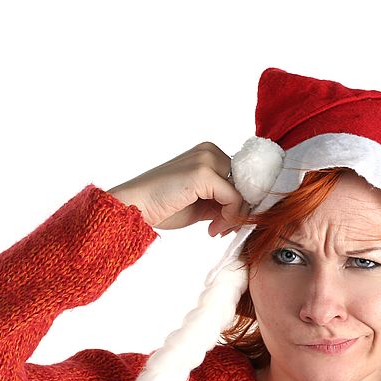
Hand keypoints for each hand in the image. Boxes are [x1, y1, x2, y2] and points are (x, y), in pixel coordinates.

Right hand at [107, 142, 247, 234]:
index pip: (241, 177)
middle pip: (245, 183)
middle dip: (239, 210)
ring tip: (215, 230)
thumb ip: (221, 201)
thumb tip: (245, 211)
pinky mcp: (204, 173)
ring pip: (242, 191)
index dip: (240, 203)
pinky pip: (234, 198)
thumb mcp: (201, 203)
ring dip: (234, 216)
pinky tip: (212, 229)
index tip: (228, 223)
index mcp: (208, 153)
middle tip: (222, 228)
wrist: (135, 206)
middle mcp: (209, 151)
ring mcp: (207, 159)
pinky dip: (229, 218)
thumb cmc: (162, 205)